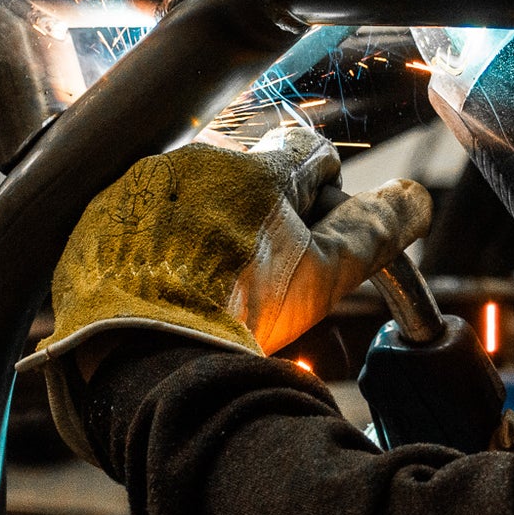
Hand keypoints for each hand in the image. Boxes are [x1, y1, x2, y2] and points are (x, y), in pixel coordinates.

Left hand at [39, 124, 430, 357]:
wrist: (145, 359)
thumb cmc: (241, 316)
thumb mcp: (326, 277)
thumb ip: (378, 230)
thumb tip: (416, 199)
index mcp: (256, 166)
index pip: (311, 155)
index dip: (323, 199)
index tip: (313, 238)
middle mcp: (194, 160)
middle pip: (249, 175)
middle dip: (263, 215)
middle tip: (263, 276)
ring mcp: (140, 187)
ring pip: (193, 195)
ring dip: (207, 228)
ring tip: (210, 290)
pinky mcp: (98, 218)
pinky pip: (139, 220)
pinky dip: (155, 247)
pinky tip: (166, 291)